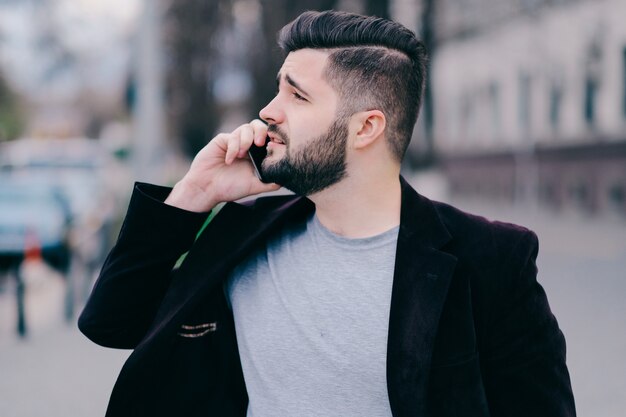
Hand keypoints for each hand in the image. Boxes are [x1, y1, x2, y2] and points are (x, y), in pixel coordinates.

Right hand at [165, 120, 279, 211]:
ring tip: (241, 155)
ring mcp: (235, 141)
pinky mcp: (223, 140)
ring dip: (246, 140)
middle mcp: (247, 145)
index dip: (273, 138)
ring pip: (247, 127)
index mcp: (257, 154)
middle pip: (259, 126)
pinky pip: (232, 136)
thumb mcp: (255, 186)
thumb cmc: (230, 188)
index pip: (269, 138)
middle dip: (261, 132)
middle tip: (259, 144)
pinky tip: (229, 160)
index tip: (274, 146)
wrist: (207, 189)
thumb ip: (271, 182)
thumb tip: (287, 176)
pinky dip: (233, 147)